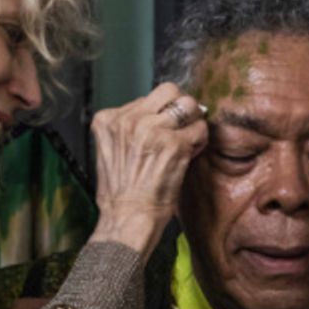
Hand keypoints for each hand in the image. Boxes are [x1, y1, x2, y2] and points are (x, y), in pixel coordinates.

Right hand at [89, 83, 207, 257]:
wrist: (127, 218)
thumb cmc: (122, 194)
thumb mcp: (113, 151)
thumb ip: (131, 129)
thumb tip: (160, 115)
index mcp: (108, 120)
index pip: (145, 99)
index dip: (160, 114)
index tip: (164, 130)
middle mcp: (128, 119)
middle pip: (168, 90)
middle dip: (180, 106)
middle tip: (185, 124)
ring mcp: (152, 129)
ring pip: (188, 105)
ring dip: (193, 122)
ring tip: (190, 140)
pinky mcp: (174, 143)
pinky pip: (199, 128)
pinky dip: (200, 140)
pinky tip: (192, 153)